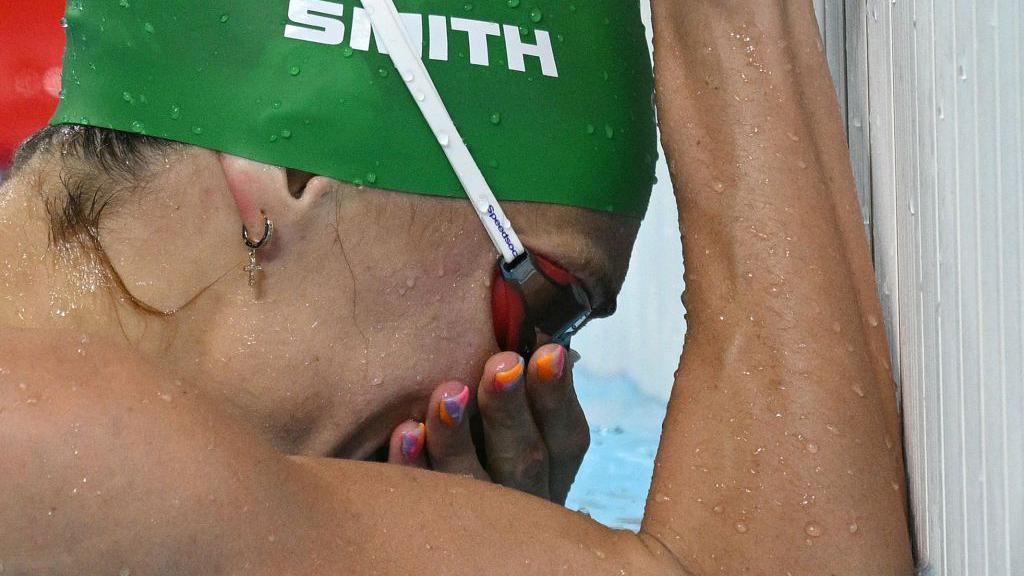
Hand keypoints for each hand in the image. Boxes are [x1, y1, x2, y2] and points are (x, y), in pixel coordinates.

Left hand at [386, 344, 588, 504]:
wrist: (444, 532)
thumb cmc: (483, 442)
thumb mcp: (515, 423)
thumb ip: (526, 387)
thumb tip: (542, 328)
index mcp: (551, 470)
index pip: (567, 437)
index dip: (558, 395)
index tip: (549, 350)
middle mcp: (521, 500)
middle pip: (524, 460)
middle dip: (511, 409)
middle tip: (502, 364)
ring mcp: (476, 519)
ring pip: (473, 483)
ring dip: (459, 436)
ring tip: (447, 393)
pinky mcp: (427, 523)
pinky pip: (419, 498)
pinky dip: (413, 466)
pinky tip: (404, 433)